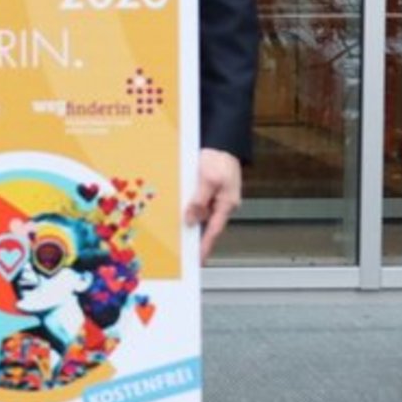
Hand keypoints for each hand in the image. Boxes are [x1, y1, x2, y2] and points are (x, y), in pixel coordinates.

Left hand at [184, 148, 242, 262]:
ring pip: (200, 215)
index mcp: (227, 204)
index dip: (206, 245)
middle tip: (183, 252)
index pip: (214, 230)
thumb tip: (190, 220)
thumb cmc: (220, 159)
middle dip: (195, 237)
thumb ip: (199, 201)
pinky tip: (177, 212)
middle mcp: (222, 204)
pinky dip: (189, 209)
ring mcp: (216, 199)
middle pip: (206, 225)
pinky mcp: (208, 193)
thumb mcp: (208, 179)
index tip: (199, 259)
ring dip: (189, 221)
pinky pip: (198, 205)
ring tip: (175, 234)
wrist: (222, 143)